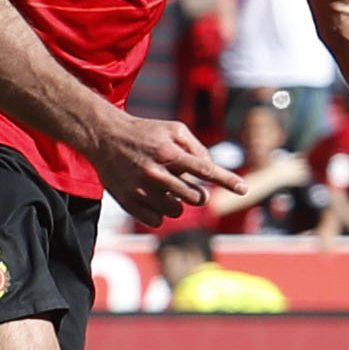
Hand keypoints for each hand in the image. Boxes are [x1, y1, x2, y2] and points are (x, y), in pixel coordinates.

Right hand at [91, 112, 247, 223]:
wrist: (105, 137)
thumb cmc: (145, 132)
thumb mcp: (174, 129)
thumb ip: (197, 148)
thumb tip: (211, 169)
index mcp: (169, 153)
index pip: (205, 170)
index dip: (227, 180)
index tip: (244, 189)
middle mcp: (155, 173)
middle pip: (195, 197)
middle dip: (196, 193)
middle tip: (185, 183)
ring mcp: (140, 190)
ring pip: (176, 211)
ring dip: (177, 202)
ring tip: (164, 186)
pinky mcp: (128, 202)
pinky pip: (156, 220)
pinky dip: (159, 212)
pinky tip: (152, 196)